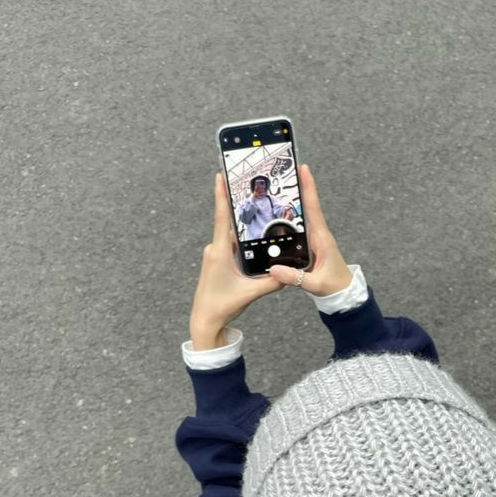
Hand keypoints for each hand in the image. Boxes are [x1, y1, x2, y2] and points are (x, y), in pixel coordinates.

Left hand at [189, 173, 284, 344]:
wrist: (205, 321)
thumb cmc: (221, 306)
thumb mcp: (251, 293)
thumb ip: (272, 282)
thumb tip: (290, 274)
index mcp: (220, 251)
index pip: (222, 217)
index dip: (221, 195)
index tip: (220, 175)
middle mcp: (215, 249)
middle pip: (231, 225)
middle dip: (242, 210)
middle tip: (252, 191)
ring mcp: (215, 256)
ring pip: (233, 238)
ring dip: (244, 230)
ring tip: (260, 218)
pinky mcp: (217, 263)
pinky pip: (231, 247)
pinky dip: (242, 244)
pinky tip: (254, 244)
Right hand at [269, 164, 353, 296]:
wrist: (343, 293)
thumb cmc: (334, 286)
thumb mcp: (315, 284)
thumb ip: (296, 278)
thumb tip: (275, 270)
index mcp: (322, 239)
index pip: (314, 209)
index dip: (309, 189)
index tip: (304, 169)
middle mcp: (318, 234)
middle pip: (306, 206)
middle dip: (297, 188)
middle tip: (286, 169)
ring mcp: (313, 239)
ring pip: (300, 216)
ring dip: (291, 202)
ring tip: (276, 186)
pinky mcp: (308, 245)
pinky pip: (296, 228)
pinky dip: (287, 219)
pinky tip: (275, 215)